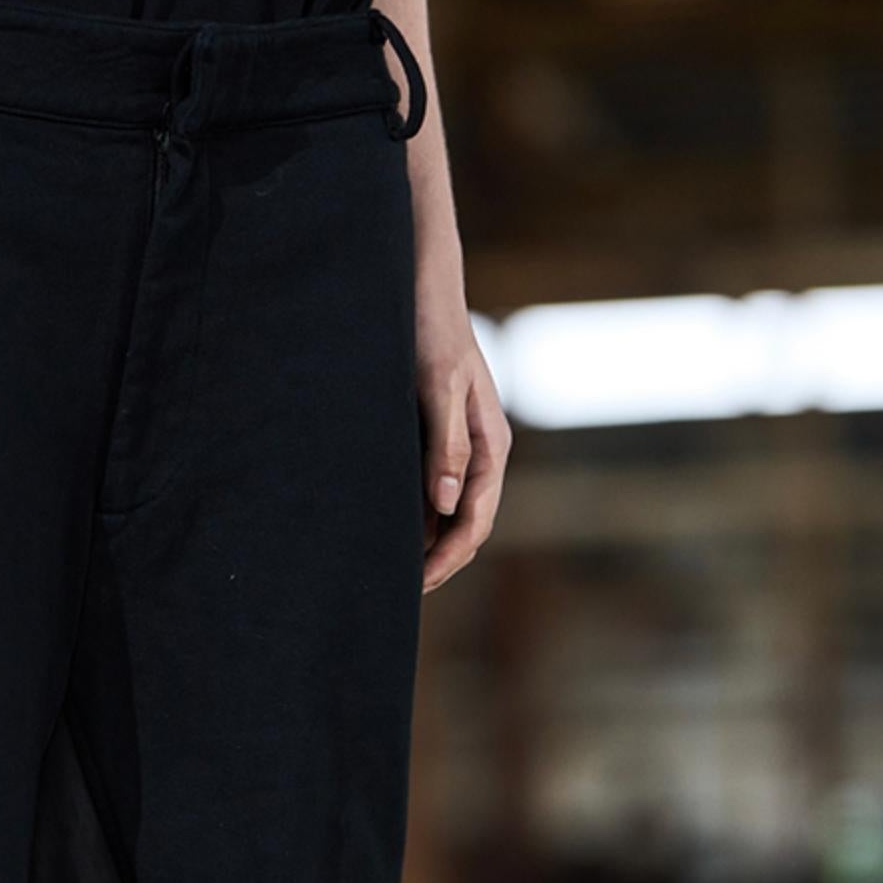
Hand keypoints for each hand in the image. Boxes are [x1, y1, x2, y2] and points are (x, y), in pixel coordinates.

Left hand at [418, 317, 510, 593]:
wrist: (424, 290)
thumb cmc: (431, 332)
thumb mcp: (437, 386)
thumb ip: (445, 443)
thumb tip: (446, 502)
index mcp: (492, 444)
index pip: (477, 519)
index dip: (449, 557)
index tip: (418, 583)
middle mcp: (481, 451)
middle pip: (467, 524)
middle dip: (440, 561)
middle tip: (401, 592)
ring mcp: (463, 447)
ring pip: (451, 512)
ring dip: (428, 543)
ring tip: (392, 572)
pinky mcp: (441, 439)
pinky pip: (434, 491)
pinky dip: (418, 517)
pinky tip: (390, 530)